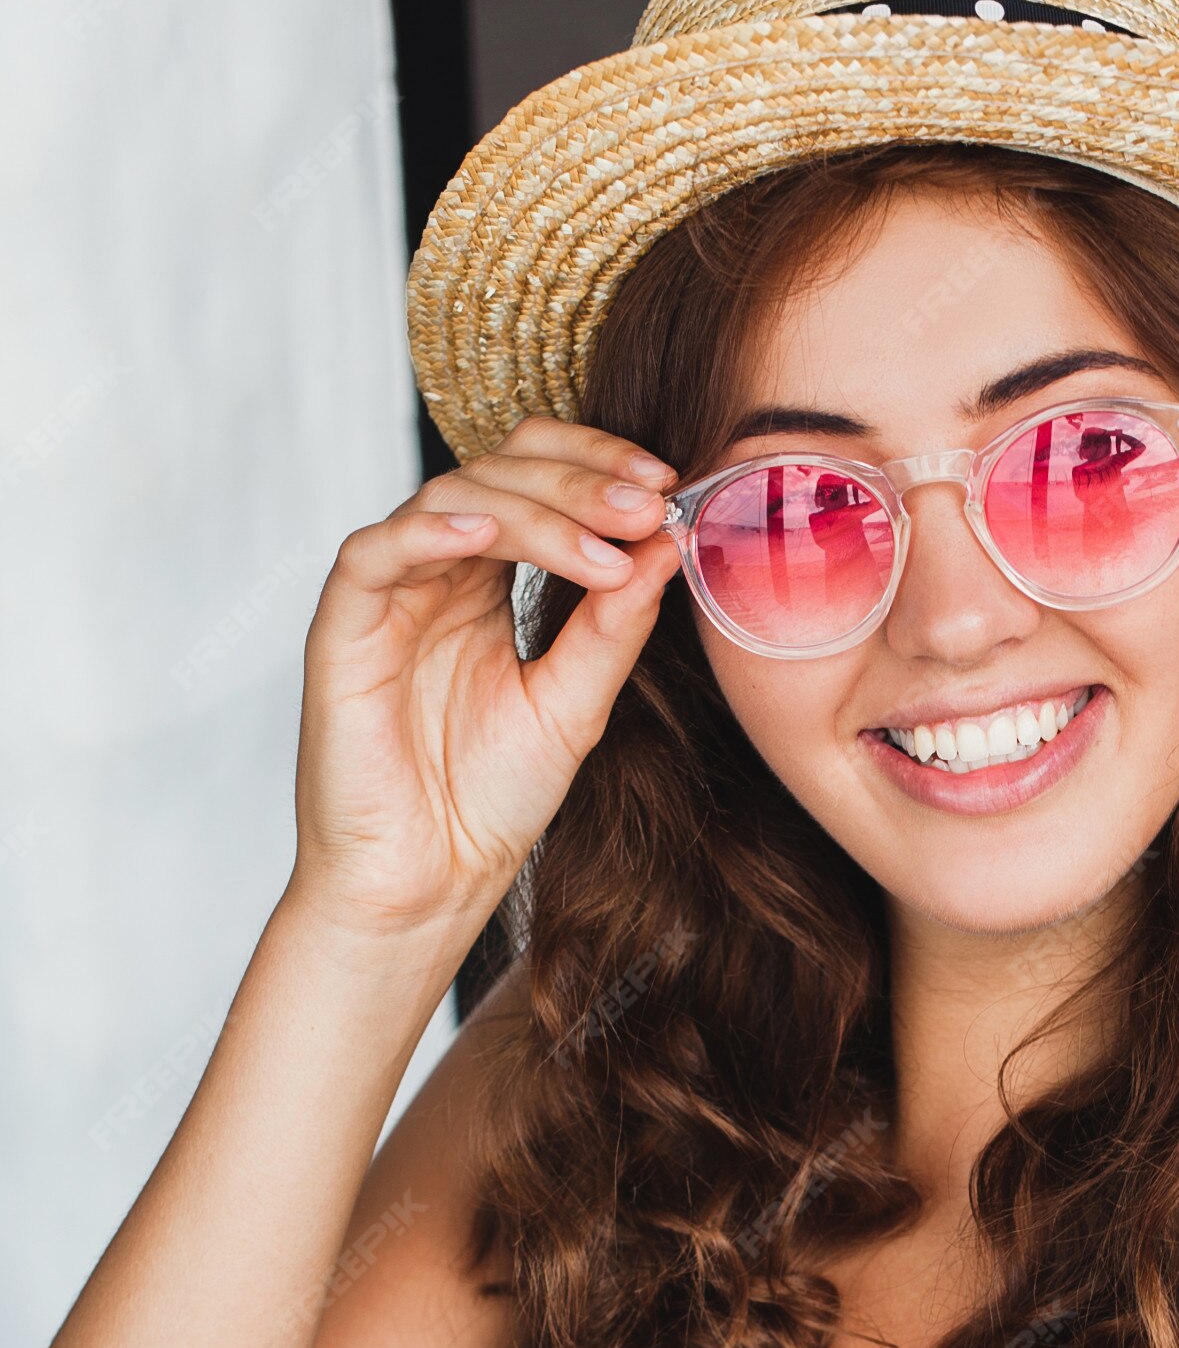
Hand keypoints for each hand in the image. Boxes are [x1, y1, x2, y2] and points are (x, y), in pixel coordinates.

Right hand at [291, 419, 683, 954]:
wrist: (428, 881)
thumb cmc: (492, 801)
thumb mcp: (575, 705)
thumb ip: (614, 628)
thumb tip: (666, 543)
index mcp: (489, 582)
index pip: (539, 480)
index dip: (598, 466)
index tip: (667, 486)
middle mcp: (439, 572)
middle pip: (501, 472)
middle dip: (579, 483)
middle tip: (645, 504)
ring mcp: (390, 593)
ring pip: (451, 500)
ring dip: (533, 511)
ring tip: (601, 545)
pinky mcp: (342, 626)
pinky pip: (373, 553)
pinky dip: (428, 533)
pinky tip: (485, 538)